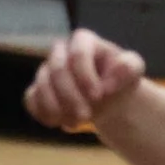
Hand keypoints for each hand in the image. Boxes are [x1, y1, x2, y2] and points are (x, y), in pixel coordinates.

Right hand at [25, 28, 146, 130]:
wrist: (109, 97)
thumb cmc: (119, 79)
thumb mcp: (133, 70)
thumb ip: (130, 67)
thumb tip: (111, 79)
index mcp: (83, 41)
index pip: (77, 54)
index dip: (85, 76)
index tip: (98, 96)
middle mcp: (61, 51)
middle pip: (57, 70)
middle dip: (70, 96)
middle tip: (86, 117)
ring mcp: (46, 70)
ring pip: (41, 86)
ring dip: (57, 108)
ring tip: (75, 124)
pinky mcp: (36, 89)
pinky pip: (31, 99)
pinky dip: (43, 113)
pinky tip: (58, 123)